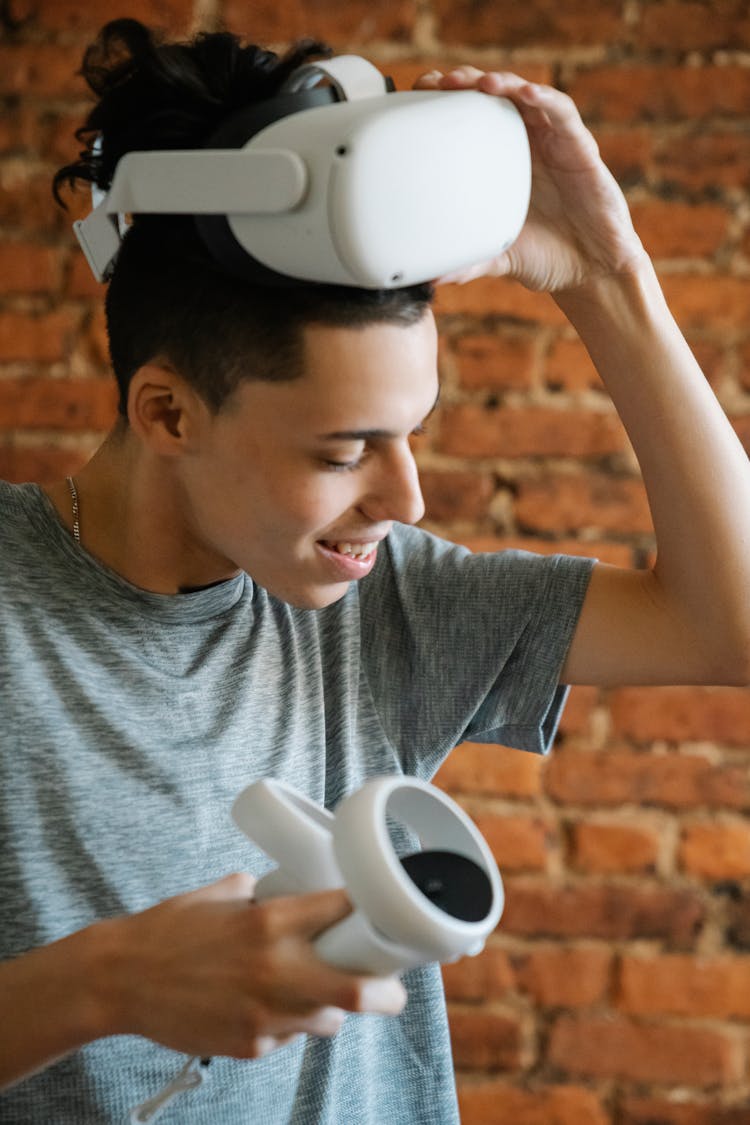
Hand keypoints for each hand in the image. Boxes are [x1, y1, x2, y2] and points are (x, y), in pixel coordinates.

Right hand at [96, 874, 406, 1058]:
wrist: (121, 978)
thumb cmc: (169, 930)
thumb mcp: (221, 895)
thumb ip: (260, 893)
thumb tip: (288, 888)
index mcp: (270, 922)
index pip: (343, 912)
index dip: (370, 914)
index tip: (382, 917)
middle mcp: (274, 969)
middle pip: (357, 990)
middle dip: (386, 992)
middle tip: (393, 989)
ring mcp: (263, 1013)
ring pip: (326, 1020)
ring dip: (331, 1008)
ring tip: (319, 993)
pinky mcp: (249, 1045)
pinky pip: (287, 1037)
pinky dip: (288, 1024)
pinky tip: (267, 1007)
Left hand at [414, 67, 647, 293]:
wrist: (590, 271)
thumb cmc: (545, 257)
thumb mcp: (497, 258)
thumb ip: (467, 263)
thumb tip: (429, 281)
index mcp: (500, 162)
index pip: (470, 120)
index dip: (445, 104)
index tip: (417, 96)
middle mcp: (524, 144)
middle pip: (492, 98)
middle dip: (465, 84)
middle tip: (438, 82)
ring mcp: (553, 142)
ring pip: (526, 97)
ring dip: (502, 83)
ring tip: (479, 83)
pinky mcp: (580, 148)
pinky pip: (562, 114)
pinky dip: (544, 99)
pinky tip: (525, 94)